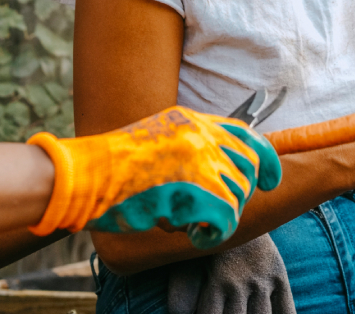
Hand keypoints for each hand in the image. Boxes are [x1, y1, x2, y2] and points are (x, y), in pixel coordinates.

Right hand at [27, 106, 282, 248]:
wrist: (84, 177)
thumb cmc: (111, 169)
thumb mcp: (156, 140)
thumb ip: (190, 149)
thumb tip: (224, 173)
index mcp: (191, 121)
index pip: (246, 133)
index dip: (265, 159)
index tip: (269, 180)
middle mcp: (201, 136)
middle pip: (247, 168)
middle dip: (238, 195)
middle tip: (215, 212)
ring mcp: (201, 161)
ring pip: (237, 196)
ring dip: (218, 216)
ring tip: (188, 220)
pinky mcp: (197, 190)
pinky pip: (226, 219)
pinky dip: (213, 233)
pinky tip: (194, 234)